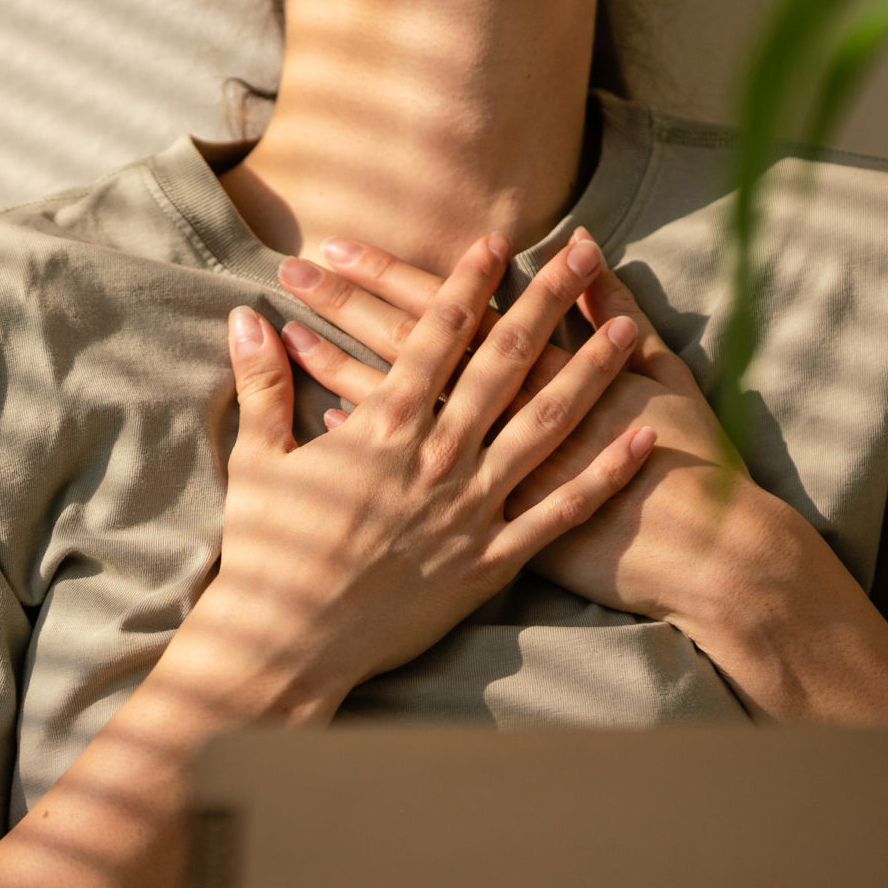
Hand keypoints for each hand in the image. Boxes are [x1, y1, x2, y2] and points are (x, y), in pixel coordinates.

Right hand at [183, 233, 656, 717]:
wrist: (288, 644)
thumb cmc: (267, 553)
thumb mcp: (256, 461)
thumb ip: (261, 385)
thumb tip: (245, 316)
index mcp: (383, 428)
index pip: (436, 336)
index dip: (469, 284)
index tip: (499, 242)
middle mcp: (437, 458)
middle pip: (504, 363)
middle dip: (547, 303)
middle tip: (584, 254)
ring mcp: (471, 509)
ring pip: (543, 427)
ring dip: (590, 374)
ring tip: (629, 330)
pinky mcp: (491, 562)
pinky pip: (559, 512)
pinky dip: (605, 474)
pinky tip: (642, 440)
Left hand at [269, 233, 887, 723]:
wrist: (700, 554)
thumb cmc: (688, 459)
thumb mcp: (662, 374)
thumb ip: (620, 308)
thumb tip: (587, 250)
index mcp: (534, 374)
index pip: (445, 310)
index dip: (390, 276)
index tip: (339, 243)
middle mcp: (496, 419)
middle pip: (405, 348)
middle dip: (349, 305)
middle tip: (297, 267)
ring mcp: (480, 476)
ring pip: (396, 410)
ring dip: (341, 367)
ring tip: (292, 331)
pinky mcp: (479, 527)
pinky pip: (404, 478)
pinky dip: (371, 450)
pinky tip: (327, 418)